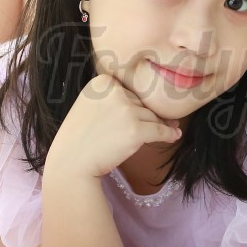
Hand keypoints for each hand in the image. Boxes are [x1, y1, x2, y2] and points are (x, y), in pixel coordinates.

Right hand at [48, 69, 180, 179]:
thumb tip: (149, 104)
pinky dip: (169, 134)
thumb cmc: (79, 139)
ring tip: (164, 132)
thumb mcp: (88, 106)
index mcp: (102, 83)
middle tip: (141, 130)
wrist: (71, 163)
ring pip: (151, 116)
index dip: (132, 106)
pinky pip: (160, 130)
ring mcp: (126, 111)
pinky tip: (174, 135)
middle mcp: (115, 92)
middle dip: (143, 117)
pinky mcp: (136, 130)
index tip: (130, 118)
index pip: (128, 91)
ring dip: (157, 126)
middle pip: (140, 103)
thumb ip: (112, 99)